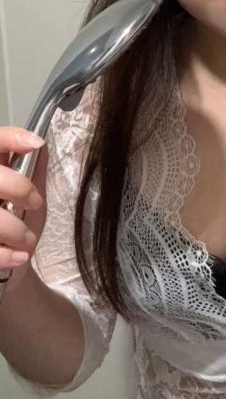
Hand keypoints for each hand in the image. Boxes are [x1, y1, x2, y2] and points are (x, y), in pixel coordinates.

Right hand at [0, 127, 47, 291]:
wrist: (6, 269)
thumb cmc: (17, 226)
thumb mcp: (30, 196)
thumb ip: (33, 169)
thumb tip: (41, 143)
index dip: (11, 138)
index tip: (34, 144)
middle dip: (18, 186)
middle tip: (34, 202)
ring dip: (15, 229)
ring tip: (26, 241)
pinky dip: (4, 254)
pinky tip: (18, 257)